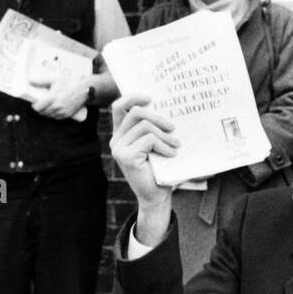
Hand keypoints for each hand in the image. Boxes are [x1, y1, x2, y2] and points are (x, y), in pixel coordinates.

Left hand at [29, 70, 87, 119]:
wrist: (84, 88)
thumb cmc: (70, 83)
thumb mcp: (55, 80)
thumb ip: (41, 82)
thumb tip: (31, 81)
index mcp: (52, 97)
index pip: (38, 107)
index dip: (34, 106)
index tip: (34, 103)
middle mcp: (57, 106)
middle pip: (42, 112)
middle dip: (39, 109)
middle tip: (40, 104)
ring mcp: (62, 111)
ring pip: (49, 116)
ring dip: (46, 112)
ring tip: (47, 106)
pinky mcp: (68, 114)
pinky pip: (56, 117)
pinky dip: (53, 115)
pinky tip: (54, 109)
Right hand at [110, 95, 178, 212]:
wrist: (156, 196)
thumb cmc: (159, 169)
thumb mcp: (155, 145)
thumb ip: (153, 128)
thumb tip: (166, 106)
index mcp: (121, 134)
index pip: (119, 106)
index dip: (133, 97)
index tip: (150, 98)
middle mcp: (116, 140)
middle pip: (135, 112)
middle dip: (157, 117)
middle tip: (173, 128)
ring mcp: (119, 149)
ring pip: (145, 126)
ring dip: (165, 135)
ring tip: (176, 144)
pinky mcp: (126, 157)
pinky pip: (149, 140)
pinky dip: (164, 145)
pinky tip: (171, 154)